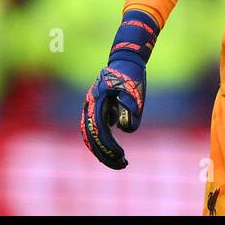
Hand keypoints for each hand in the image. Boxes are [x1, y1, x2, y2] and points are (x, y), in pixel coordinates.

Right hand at [81, 10, 159, 169]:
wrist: (125, 60)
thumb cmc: (131, 74)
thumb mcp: (134, 89)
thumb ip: (130, 107)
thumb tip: (125, 129)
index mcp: (97, 99)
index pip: (99, 129)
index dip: (109, 145)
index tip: (121, 156)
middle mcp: (90, 105)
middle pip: (92, 136)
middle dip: (105, 153)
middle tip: (122, 164)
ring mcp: (91, 107)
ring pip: (90, 135)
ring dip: (103, 150)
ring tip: (119, 162)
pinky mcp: (96, 109)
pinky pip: (95, 130)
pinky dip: (102, 142)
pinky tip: (115, 151)